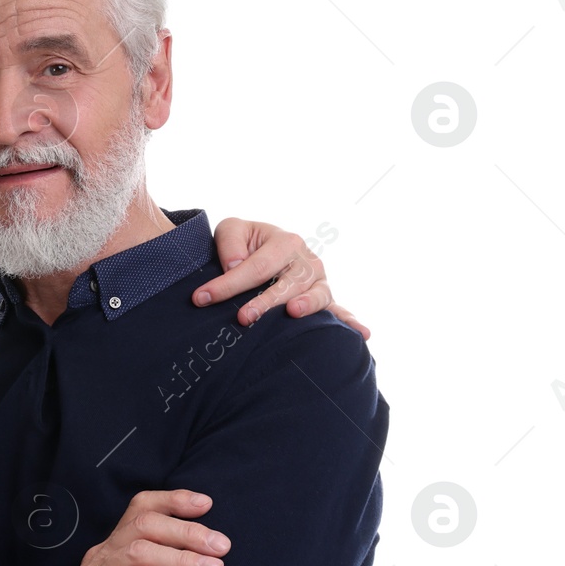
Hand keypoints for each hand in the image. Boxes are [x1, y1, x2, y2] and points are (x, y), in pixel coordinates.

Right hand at [75, 489, 230, 565]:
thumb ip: (170, 551)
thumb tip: (214, 546)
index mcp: (123, 534)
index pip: (144, 505)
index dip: (175, 500)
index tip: (207, 505)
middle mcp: (112, 546)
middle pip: (146, 524)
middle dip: (189, 533)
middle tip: (221, 547)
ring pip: (139, 551)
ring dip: (180, 559)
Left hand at [195, 218, 369, 339]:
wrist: (259, 250)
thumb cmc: (244, 243)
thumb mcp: (231, 231)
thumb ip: (230, 243)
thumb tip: (236, 265)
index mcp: (285, 241)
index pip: (256, 266)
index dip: (228, 284)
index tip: (201, 298)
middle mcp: (307, 261)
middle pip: (288, 284)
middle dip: (265, 301)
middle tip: (244, 318)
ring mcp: (318, 282)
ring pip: (315, 297)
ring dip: (306, 307)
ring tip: (292, 313)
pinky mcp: (321, 299)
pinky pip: (338, 311)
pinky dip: (351, 322)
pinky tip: (363, 334)